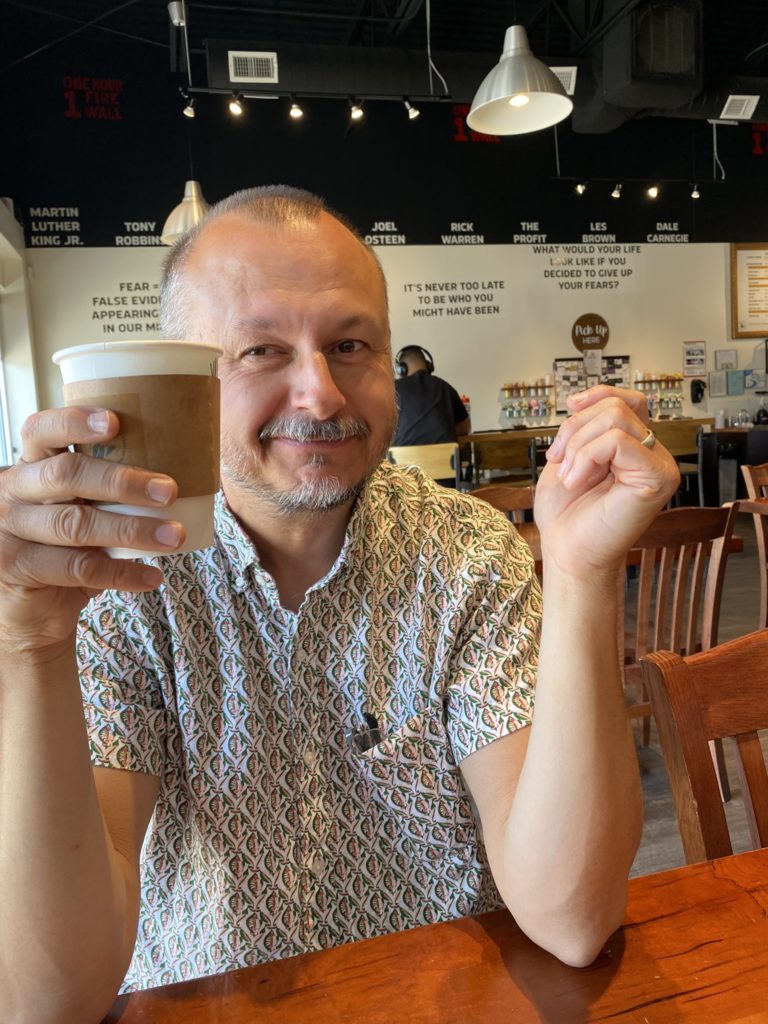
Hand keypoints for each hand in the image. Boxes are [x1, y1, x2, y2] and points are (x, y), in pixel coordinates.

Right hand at [0, 407, 184, 654]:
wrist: (31, 605)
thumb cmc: (66, 545)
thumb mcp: (80, 509)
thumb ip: (107, 491)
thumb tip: (179, 477)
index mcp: (30, 465)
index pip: (41, 431)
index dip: (73, 422)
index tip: (115, 422)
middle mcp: (13, 491)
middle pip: (65, 475)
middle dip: (122, 482)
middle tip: (169, 491)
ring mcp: (10, 530)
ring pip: (75, 524)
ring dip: (131, 529)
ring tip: (173, 536)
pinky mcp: (18, 567)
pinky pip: (77, 568)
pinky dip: (122, 573)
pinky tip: (153, 575)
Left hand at [533, 386, 679, 579]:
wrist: (567, 551)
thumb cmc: (566, 513)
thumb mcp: (567, 457)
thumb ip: (581, 427)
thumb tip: (581, 399)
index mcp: (633, 446)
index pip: (627, 399)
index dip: (597, 395)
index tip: (570, 407)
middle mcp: (652, 453)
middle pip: (615, 405)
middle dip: (574, 429)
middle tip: (560, 462)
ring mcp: (659, 464)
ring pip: (615, 419)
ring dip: (577, 447)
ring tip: (571, 478)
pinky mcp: (658, 477)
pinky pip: (618, 441)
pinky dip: (587, 457)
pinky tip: (578, 482)